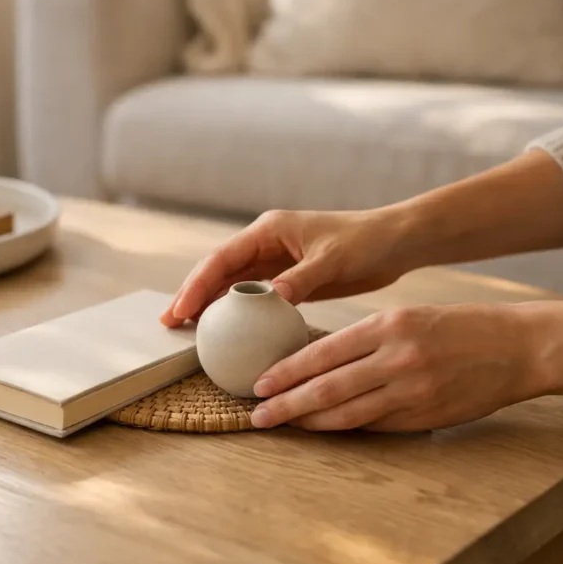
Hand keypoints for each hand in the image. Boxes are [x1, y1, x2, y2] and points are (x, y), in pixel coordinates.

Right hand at [161, 208, 411, 326]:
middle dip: (191, 294)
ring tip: (185, 330)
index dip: (198, 283)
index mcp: (269, 230)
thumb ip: (300, 278)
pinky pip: (252, 297)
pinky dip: (235, 312)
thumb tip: (269, 298)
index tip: (182, 308)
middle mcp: (265, 244)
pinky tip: (225, 333)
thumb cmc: (365, 242)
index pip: (223, 257)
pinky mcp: (286, 279)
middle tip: (169, 322)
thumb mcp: (332, 259)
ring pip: (231, 284)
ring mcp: (274, 262)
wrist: (394, 243)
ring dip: (208, 304)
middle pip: (218, 270)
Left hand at [249, 304, 540, 431]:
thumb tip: (316, 361)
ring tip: (284, 425)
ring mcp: (413, 392)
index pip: (324, 353)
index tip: (259, 383)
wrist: (517, 347)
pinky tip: (325, 430)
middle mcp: (397, 358)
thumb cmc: (457, 327)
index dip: (287, 372)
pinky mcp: (426, 417)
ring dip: (311, 422)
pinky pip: (375, 426)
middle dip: (287, 404)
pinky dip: (346, 428)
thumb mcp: (408, 317)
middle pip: (328, 387)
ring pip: (348, 413)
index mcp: (389, 325)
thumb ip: (366, 339)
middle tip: (257, 414)